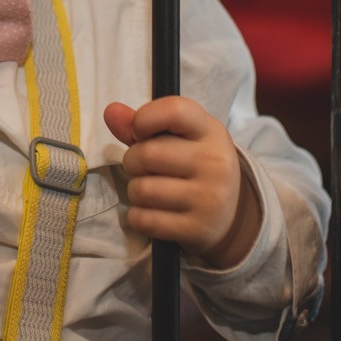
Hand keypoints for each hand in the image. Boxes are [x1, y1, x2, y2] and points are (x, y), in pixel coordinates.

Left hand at [102, 96, 259, 266]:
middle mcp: (215, 162)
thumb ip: (143, 123)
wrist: (229, 215)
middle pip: (148, 154)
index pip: (174, 111)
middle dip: (132, 161)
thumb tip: (111, 112)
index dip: (144, 119)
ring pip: (142, 190)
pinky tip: (152, 212)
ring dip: (135, 190)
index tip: (140, 131)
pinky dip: (138, 217)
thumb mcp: (179, 138)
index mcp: (211, 132)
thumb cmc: (194, 166)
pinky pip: (145, 220)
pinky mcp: (198, 229)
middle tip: (142, 167)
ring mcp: (209, 198)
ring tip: (149, 190)